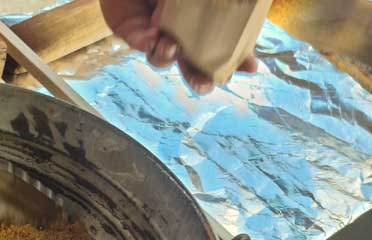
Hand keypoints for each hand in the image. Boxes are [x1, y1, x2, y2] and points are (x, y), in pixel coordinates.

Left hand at [99, 0, 257, 93]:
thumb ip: (213, 4)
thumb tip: (229, 15)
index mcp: (206, 20)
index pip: (226, 44)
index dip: (240, 58)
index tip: (252, 68)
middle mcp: (182, 33)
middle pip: (193, 65)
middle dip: (200, 79)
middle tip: (205, 84)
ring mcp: (158, 36)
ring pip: (163, 59)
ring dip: (168, 57)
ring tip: (171, 46)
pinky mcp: (134, 33)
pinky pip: (141, 44)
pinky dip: (147, 41)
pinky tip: (153, 34)